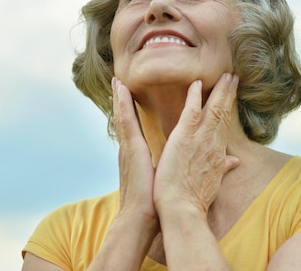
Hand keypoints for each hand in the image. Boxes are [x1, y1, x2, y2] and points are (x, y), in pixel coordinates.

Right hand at [111, 78, 158, 229]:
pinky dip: (123, 105)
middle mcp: (129, 150)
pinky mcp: (131, 149)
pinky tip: (121, 90)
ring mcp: (128, 148)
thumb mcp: (163, 181)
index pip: (134, 129)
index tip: (129, 97)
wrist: (141, 220)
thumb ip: (172, 169)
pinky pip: (126, 122)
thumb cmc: (154, 205)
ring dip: (120, 97)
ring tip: (117, 81)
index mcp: (137, 157)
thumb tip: (183, 166)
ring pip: (123, 116)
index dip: (131, 112)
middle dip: (122, 100)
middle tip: (118, 82)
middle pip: (125, 119)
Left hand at [153, 73, 240, 216]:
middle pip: (224, 113)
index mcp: (217, 153)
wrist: (182, 210)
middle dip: (228, 93)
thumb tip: (235, 161)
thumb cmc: (194, 199)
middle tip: (232, 76)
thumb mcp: (213, 181)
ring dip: (219, 91)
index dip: (229, 107)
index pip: (225, 125)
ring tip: (225, 75)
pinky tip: (196, 84)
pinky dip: (194, 98)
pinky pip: (191, 113)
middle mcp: (212, 144)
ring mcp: (198, 140)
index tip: (232, 92)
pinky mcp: (183, 139)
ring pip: (213, 110)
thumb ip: (223, 167)